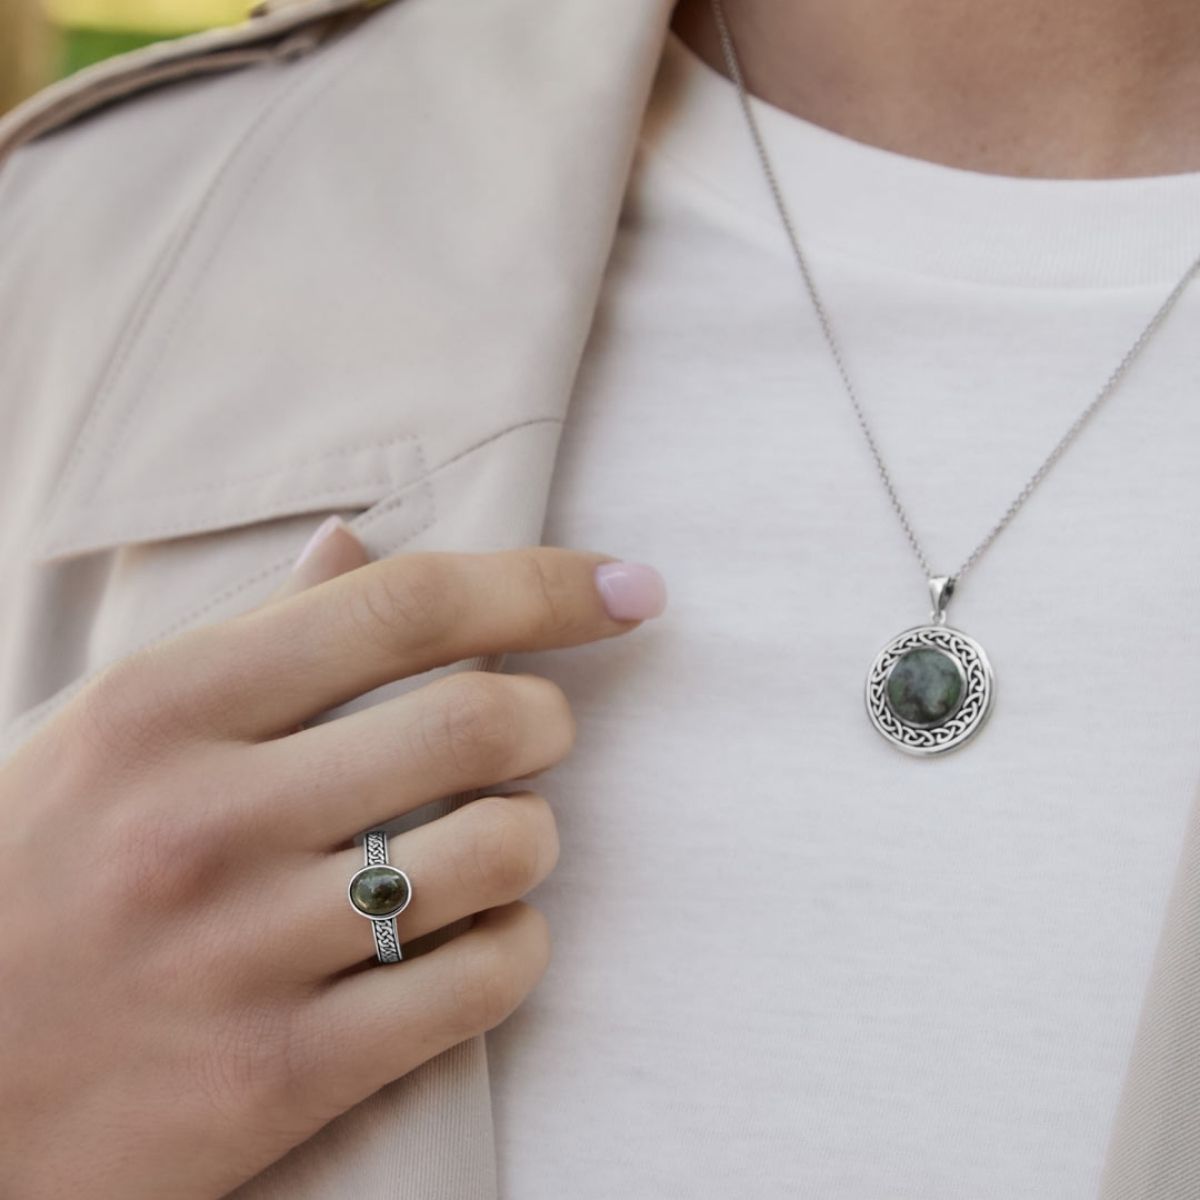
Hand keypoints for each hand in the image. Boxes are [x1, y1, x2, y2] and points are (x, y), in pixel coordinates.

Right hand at [0, 521, 665, 1198]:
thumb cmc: (26, 883)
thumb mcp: (101, 733)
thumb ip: (244, 637)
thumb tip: (356, 546)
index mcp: (164, 708)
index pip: (406, 605)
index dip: (544, 584)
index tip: (627, 587)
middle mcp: (207, 822)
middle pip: (482, 721)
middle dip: (547, 717)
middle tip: (532, 732)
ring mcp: (245, 957)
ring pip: (505, 851)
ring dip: (533, 833)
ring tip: (492, 840)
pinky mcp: (279, 1080)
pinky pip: (485, 983)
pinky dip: (517, 944)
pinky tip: (478, 935)